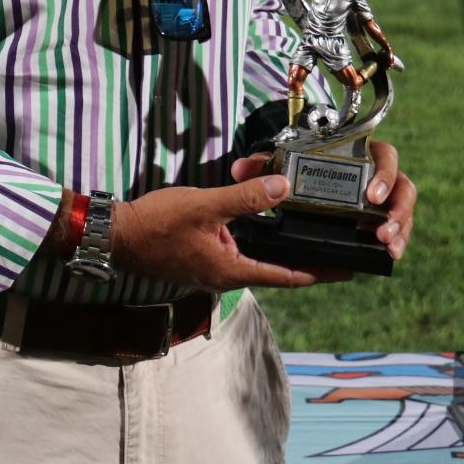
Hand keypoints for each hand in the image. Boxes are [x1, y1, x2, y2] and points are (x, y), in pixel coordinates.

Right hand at [109, 176, 352, 290]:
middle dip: (304, 260)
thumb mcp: (205, 205)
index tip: (346, 270)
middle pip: (275, 270)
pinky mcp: (202, 259)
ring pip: (256, 259)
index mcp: (231, 270)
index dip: (318, 272)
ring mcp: (212, 269)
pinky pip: (238, 251)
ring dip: (280, 250)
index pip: (286, 276)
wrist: (117, 234)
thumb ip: (245, 197)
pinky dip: (257, 241)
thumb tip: (282, 188)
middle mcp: (225, 276)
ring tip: (307, 235)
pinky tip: (264, 225)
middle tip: (333, 248)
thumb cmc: (158, 224)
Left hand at [232, 144, 415, 261]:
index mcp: (361, 152)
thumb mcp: (282, 161)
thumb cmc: (299, 164)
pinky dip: (397, 241)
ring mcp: (385, 197)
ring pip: (404, 209)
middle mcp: (378, 173)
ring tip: (389, 246)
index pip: (386, 155)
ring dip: (401, 229)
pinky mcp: (382, 217)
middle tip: (382, 230)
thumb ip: (263, 164)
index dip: (384, 174)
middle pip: (404, 186)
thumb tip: (240, 168)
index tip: (370, 196)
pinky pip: (398, 228)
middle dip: (398, 209)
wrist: (308, 174)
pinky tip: (390, 255)